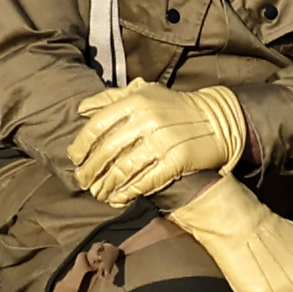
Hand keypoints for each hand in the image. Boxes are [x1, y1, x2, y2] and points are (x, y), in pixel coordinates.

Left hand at [69, 81, 245, 203]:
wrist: (218, 120)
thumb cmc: (175, 107)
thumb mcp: (145, 93)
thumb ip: (112, 98)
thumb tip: (82, 109)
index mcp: (136, 100)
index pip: (98, 125)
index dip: (81, 145)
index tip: (74, 158)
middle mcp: (148, 119)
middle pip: (107, 150)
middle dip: (90, 170)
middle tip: (82, 182)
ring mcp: (163, 141)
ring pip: (124, 169)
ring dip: (106, 185)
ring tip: (99, 193)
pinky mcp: (176, 161)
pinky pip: (145, 181)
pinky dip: (128, 193)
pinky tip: (119, 198)